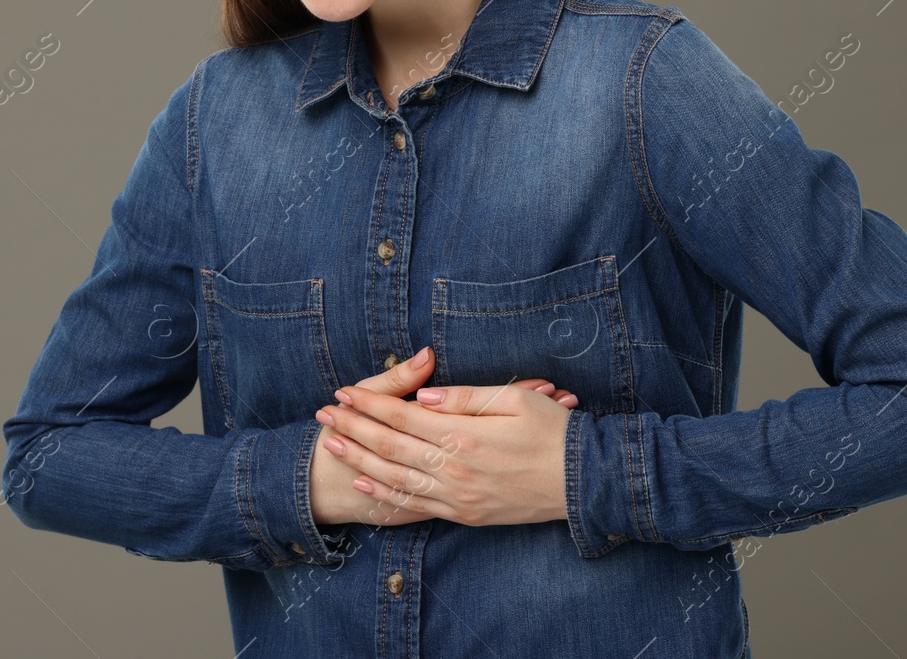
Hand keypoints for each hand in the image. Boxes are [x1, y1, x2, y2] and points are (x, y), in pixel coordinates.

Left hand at [309, 346, 576, 527]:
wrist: (583, 483)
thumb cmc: (555, 431)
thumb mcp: (516, 399)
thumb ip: (466, 397)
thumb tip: (424, 392)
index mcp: (465, 435)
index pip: (403, 415)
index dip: (369, 404)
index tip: (343, 392)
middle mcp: (455, 468)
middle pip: (391, 446)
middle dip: (353, 429)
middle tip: (323, 415)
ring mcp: (457, 495)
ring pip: (395, 478)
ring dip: (360, 461)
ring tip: (331, 446)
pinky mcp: (465, 513)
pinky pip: (416, 505)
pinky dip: (386, 494)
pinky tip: (367, 482)